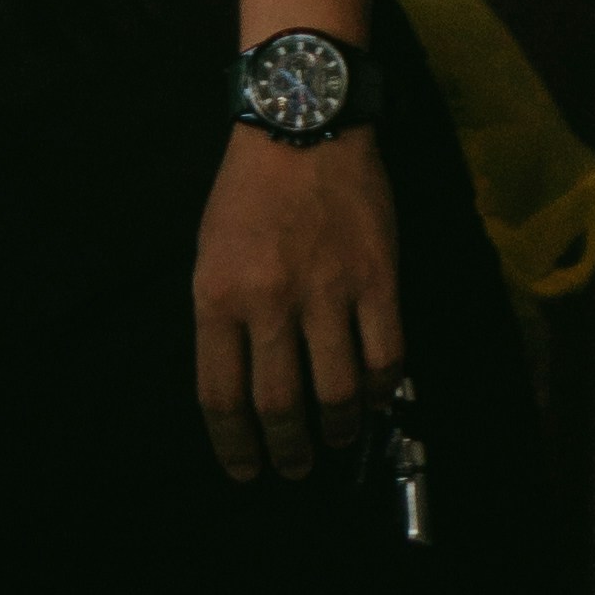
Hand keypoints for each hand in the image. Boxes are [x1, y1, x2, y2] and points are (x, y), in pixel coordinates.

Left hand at [193, 122, 402, 484]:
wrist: (301, 123)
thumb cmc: (246, 193)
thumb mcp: (208, 255)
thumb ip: (222, 320)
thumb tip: (240, 389)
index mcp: (216, 296)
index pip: (220, 396)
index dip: (233, 446)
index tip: (245, 470)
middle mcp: (269, 301)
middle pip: (279, 406)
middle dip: (286, 451)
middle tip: (294, 467)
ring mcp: (328, 290)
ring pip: (338, 391)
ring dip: (338, 429)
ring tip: (337, 438)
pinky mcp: (379, 278)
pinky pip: (386, 356)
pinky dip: (381, 389)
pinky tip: (374, 397)